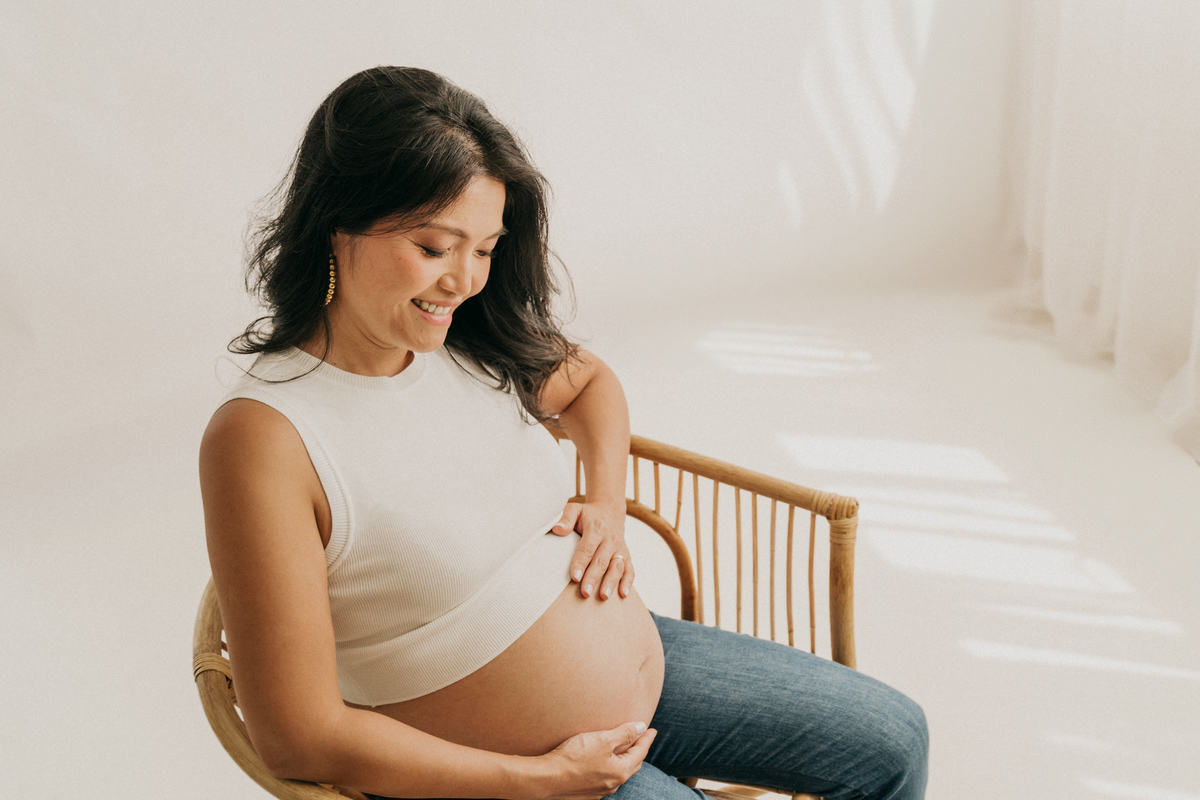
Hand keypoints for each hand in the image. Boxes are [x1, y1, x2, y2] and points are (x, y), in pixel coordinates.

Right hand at [522, 721, 656, 799]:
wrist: (546, 779)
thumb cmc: (573, 758)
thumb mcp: (602, 740)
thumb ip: (624, 733)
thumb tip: (641, 727)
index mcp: (620, 771)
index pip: (640, 752)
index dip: (646, 739)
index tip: (651, 730)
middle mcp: (612, 784)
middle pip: (631, 765)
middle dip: (637, 750)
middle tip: (640, 738)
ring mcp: (599, 791)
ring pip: (617, 773)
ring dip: (622, 760)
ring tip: (623, 749)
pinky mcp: (586, 793)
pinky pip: (604, 778)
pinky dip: (609, 767)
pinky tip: (602, 763)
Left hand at [551, 500, 633, 599]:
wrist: (610, 511)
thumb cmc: (588, 514)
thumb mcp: (575, 509)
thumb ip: (566, 518)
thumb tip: (557, 529)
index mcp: (596, 529)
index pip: (587, 548)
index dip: (581, 562)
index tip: (574, 577)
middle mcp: (610, 540)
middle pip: (601, 560)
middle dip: (593, 577)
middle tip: (585, 592)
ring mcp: (619, 548)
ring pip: (617, 567)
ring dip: (611, 582)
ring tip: (603, 596)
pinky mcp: (626, 555)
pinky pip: (629, 569)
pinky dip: (628, 582)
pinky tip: (622, 594)